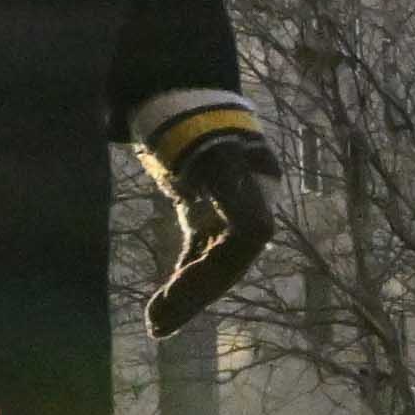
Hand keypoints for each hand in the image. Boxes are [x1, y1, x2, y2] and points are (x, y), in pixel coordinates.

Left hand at [149, 133, 277, 336]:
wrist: (167, 88)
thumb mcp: (213, 154)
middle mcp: (246, 203)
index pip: (246, 243)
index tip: (173, 291)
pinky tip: (165, 302)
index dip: (214, 271)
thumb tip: (257, 235)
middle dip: (193, 294)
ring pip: (211, 263)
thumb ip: (232, 189)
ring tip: (156, 325)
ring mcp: (224, 207)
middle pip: (226, 261)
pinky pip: (198, 253)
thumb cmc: (190, 119)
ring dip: (185, 294)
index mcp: (257, 189)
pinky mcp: (203, 210)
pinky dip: (183, 277)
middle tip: (158, 326)